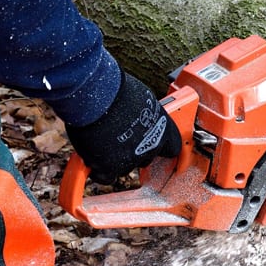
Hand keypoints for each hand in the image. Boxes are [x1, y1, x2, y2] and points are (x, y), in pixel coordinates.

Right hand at [66, 72, 181, 183]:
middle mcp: (152, 146)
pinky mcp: (110, 167)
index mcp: (164, 128)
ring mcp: (132, 159)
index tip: (161, 151)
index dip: (164, 148)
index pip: (173, 147)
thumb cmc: (116, 89)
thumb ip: (145, 114)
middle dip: (136, 151)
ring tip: (102, 141)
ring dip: (115, 158)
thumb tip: (140, 117)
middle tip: (121, 139)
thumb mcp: (142, 99)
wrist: (95, 93)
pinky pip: (105, 176)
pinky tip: (92, 158)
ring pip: (125, 167)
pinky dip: (98, 169)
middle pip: (147, 158)